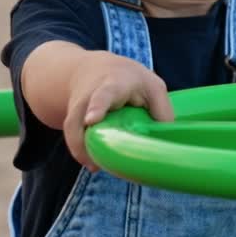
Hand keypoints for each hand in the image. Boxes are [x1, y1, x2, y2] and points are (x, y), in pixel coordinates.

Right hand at [67, 52, 174, 169]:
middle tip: (91, 161)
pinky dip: (82, 153)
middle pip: (77, 115)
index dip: (97, 108)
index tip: (90, 120)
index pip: (104, 94)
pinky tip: (93, 163)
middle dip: (78, 136)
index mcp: (114, 84)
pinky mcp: (73, 120)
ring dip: (83, 152)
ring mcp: (78, 108)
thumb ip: (162, 110)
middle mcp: (89, 95)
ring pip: (72, 131)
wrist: (96, 69)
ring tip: (96, 167)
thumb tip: (163, 143)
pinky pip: (73, 138)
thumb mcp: (153, 86)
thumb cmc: (131, 80)